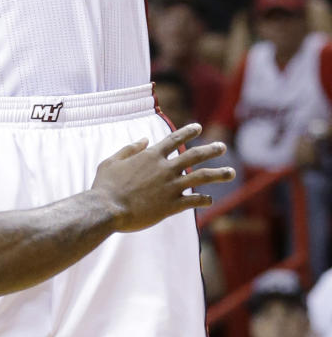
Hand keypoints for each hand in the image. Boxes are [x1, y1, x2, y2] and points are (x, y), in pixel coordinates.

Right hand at [92, 124, 233, 231]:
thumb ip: (130, 149)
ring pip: (201, 177)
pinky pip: (193, 201)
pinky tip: (210, 199)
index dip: (187, 132)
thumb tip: (145, 140)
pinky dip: (204, 199)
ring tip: (231, 172)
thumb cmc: (105, 186)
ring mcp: (170, 187)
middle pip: (194, 156)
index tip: (198, 127)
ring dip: (218, 174)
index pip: (174, 139)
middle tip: (222, 146)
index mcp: (151, 155)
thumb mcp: (112, 161)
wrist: (107, 209)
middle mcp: (165, 168)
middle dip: (211, 150)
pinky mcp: (171, 205)